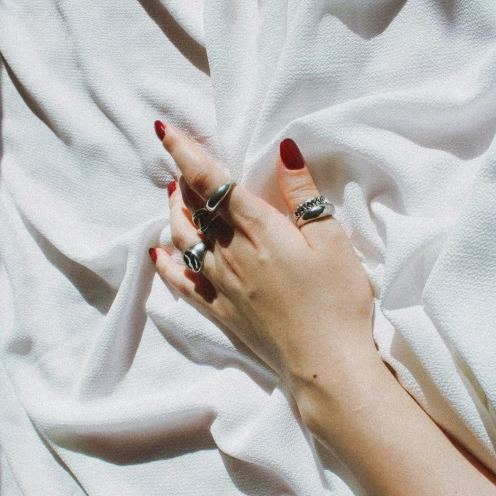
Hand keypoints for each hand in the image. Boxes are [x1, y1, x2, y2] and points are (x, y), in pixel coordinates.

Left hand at [150, 122, 379, 420]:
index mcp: (260, 230)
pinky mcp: (222, 311)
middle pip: (195, 209)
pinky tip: (158, 254)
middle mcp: (231, 253)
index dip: (185, 153)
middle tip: (175, 159)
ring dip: (174, 214)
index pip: (212, 182)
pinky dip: (168, 265)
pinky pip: (184, 284)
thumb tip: (283, 149)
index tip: (163, 131)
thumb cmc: (338, 300)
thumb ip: (304, 195)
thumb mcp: (332, 241)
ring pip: (185, 241)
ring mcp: (222, 284)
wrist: (325, 365)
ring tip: (171, 196)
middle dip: (182, 180)